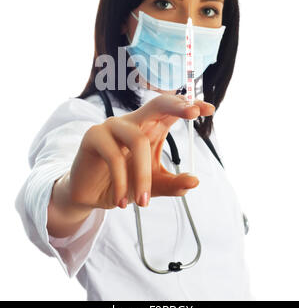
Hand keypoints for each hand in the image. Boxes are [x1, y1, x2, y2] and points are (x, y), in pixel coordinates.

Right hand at [68, 93, 214, 209]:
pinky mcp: (93, 136)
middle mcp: (132, 121)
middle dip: (176, 105)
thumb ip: (173, 184)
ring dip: (143, 176)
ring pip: (137, 140)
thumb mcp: (153, 185)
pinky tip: (122, 201)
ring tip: (143, 203)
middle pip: (156, 104)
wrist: (91, 196)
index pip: (171, 110)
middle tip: (193, 112)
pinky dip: (121, 182)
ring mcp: (112, 126)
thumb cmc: (124, 183)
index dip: (189, 106)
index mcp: (149, 127)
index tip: (209, 109)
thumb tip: (195, 181)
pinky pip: (114, 156)